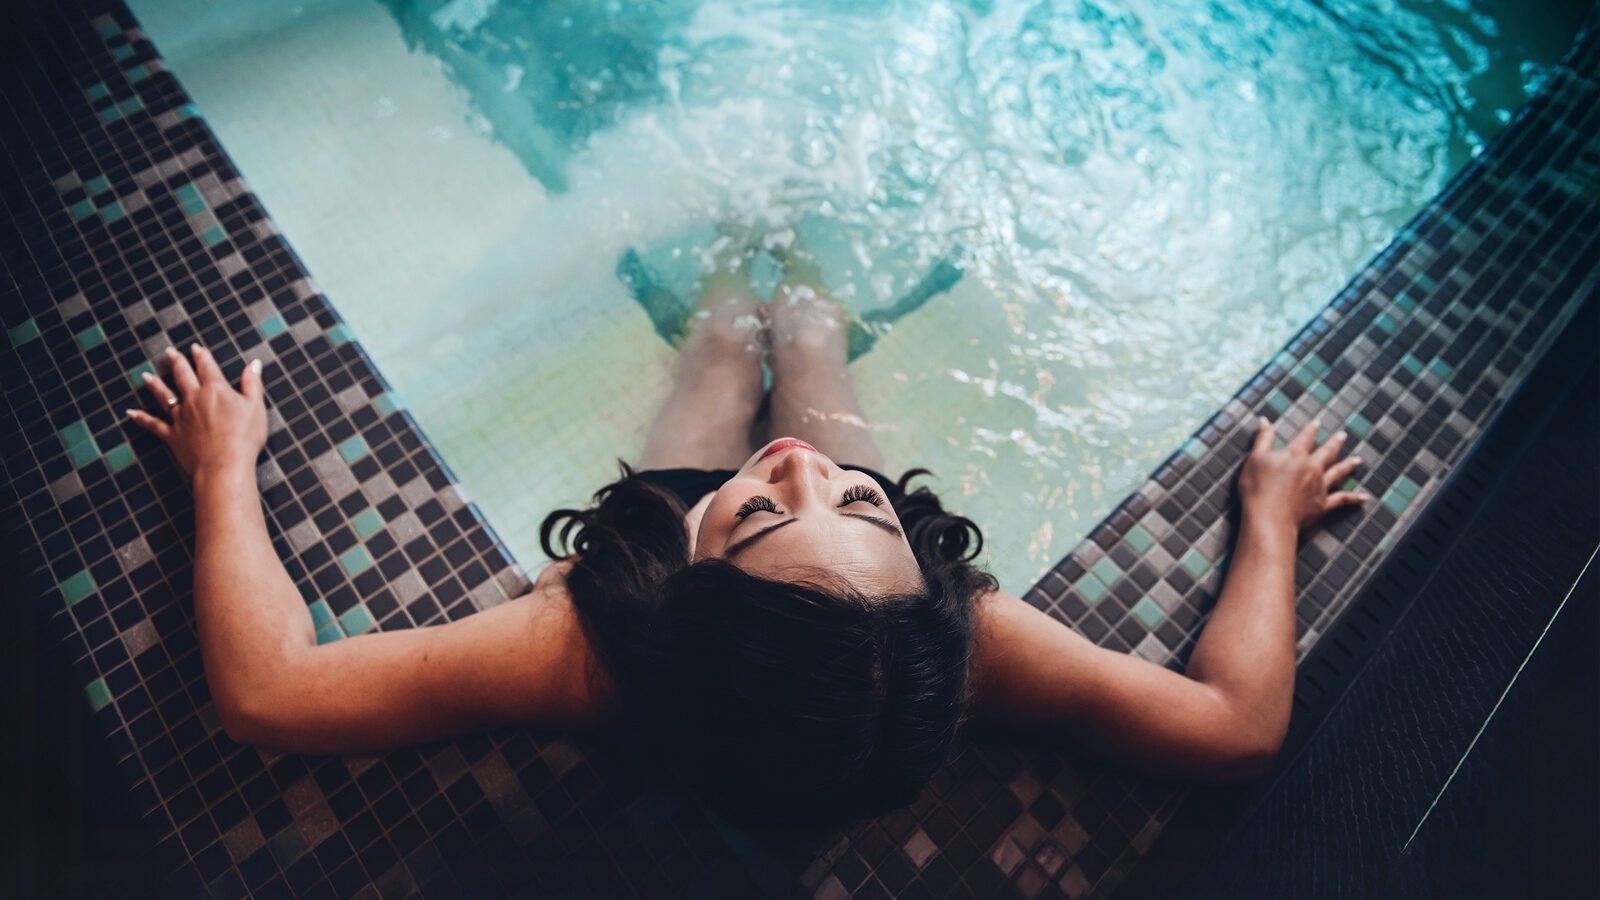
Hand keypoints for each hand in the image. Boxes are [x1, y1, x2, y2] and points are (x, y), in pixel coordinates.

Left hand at [127, 345, 266, 477]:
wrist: (224, 465)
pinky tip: (130, 413)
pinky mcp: (172, 435)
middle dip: (177, 362)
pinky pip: (153, 424)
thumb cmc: (244, 438)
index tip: (195, 348)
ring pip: (164, 396)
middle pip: (182, 376)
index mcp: (215, 390)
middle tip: (169, 352)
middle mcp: (194, 399)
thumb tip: (254, 364)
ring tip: (146, 376)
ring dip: (154, 385)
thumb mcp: (255, 408)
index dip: (201, 356)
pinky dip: (141, 418)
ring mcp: (180, 417)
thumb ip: (252, 384)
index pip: (207, 367)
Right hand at [1239, 416, 1370, 531]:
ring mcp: (1320, 486)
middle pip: (1327, 452)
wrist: (1269, 518)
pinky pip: (1342, 499)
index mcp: (1295, 455)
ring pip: (1338, 472)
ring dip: (1348, 465)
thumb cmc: (1258, 489)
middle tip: (1342, 435)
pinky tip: (1364, 497)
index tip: (1317, 423)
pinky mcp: (1323, 504)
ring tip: (1357, 460)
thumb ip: (1263, 439)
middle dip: (1335, 443)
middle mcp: (1312, 467)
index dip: (1311, 429)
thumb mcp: (1256, 459)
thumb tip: (1265, 420)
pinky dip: (1354, 498)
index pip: (1306, 437)